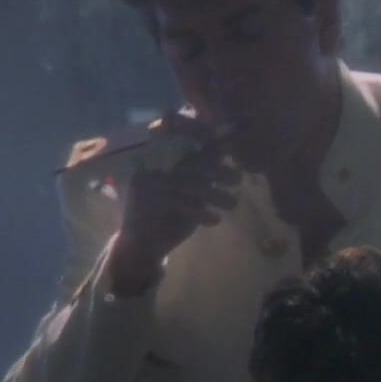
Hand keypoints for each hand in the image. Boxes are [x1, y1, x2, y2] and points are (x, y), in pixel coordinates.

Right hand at [108, 115, 240, 295]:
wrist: (142, 248)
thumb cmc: (172, 217)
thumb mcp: (191, 192)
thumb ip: (203, 170)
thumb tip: (228, 149)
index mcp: (160, 159)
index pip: (182, 137)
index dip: (204, 134)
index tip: (229, 143)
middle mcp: (152, 167)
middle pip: (190, 162)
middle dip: (218, 170)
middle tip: (239, 179)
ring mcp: (146, 184)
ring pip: (188, 183)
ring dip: (215, 193)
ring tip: (233, 204)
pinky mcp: (146, 203)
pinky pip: (181, 203)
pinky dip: (202, 212)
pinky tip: (215, 220)